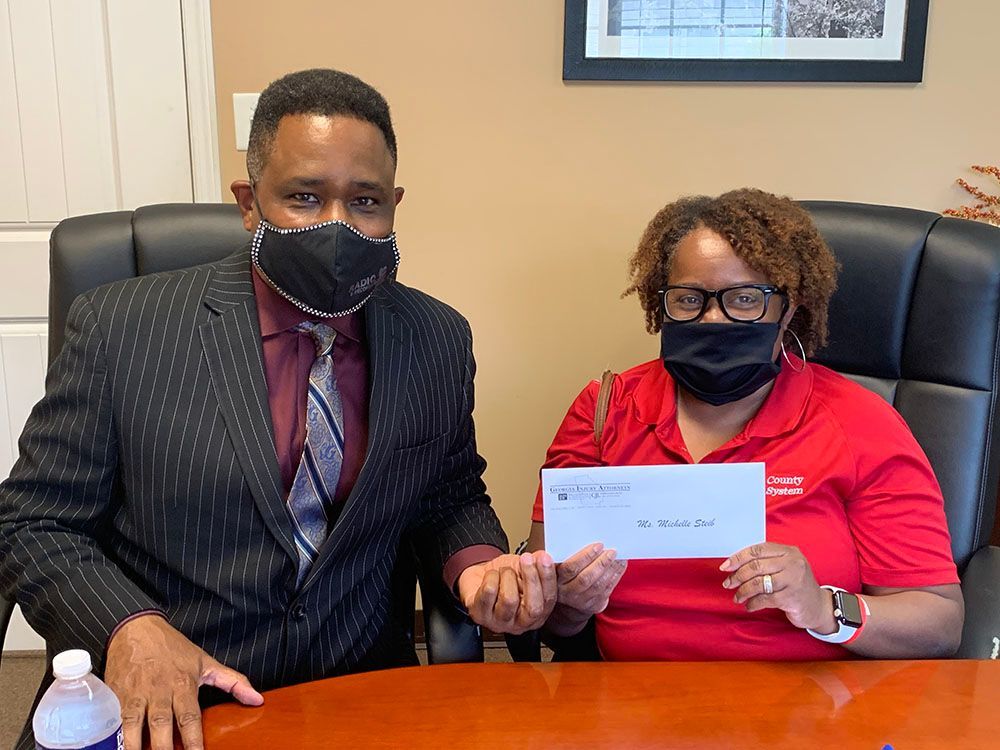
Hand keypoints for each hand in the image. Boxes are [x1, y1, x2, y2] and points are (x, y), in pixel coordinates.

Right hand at [105, 614, 263, 749]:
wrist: (136, 628)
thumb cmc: (173, 648)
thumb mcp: (205, 662)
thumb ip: (232, 682)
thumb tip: (256, 699)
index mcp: (183, 685)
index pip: (190, 718)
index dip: (193, 742)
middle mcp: (159, 691)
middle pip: (161, 726)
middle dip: (164, 749)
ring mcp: (135, 695)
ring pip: (133, 727)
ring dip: (136, 748)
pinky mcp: (115, 697)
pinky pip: (114, 722)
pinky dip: (116, 738)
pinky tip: (118, 748)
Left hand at [457, 552, 556, 634]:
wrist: (478, 578)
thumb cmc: (503, 578)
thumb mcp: (523, 569)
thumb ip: (536, 565)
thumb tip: (544, 558)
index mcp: (537, 614)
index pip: (549, 600)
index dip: (548, 578)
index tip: (544, 559)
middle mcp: (520, 623)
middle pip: (533, 608)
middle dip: (531, 578)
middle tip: (526, 558)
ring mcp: (499, 623)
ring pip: (509, 599)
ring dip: (507, 575)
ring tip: (504, 570)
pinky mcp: (480, 617)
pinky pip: (489, 592)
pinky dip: (491, 576)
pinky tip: (491, 576)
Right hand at [556, 543, 626, 616]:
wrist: (569, 601)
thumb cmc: (566, 575)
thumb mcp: (559, 564)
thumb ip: (568, 553)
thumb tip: (588, 536)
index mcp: (556, 579)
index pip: (570, 568)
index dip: (585, 557)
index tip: (598, 545)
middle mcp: (567, 592)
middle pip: (585, 578)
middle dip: (601, 563)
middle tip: (611, 551)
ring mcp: (581, 601)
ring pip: (598, 585)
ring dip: (611, 569)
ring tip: (618, 557)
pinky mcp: (595, 605)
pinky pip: (607, 590)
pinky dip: (616, 576)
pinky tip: (620, 565)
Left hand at [720, 543, 834, 632]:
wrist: (819, 607)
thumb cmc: (796, 585)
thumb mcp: (785, 567)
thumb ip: (766, 562)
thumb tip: (734, 565)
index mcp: (788, 551)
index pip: (757, 550)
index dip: (738, 557)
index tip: (725, 566)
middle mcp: (793, 563)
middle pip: (756, 566)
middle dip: (738, 576)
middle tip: (728, 584)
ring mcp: (794, 580)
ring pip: (758, 583)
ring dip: (743, 591)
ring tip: (738, 597)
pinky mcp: (792, 597)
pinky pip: (765, 599)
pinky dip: (753, 603)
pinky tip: (749, 606)